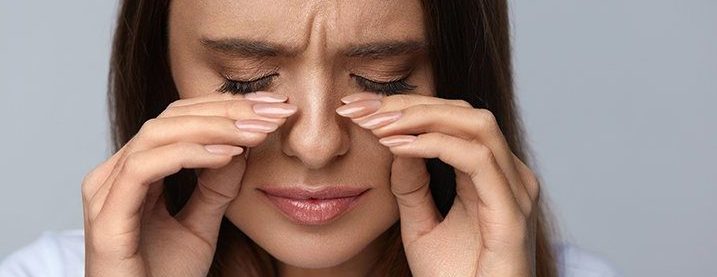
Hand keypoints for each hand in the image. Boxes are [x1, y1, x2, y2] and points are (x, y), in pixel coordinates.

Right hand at [81, 92, 295, 275]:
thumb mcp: (201, 225)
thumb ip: (217, 187)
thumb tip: (243, 145)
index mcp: (134, 172)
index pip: (180, 121)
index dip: (227, 108)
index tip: (273, 109)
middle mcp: (113, 175)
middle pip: (170, 118)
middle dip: (226, 110)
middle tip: (273, 111)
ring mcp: (105, 193)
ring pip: (158, 133)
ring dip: (214, 127)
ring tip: (257, 131)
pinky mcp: (107, 218)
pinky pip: (145, 168)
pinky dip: (189, 154)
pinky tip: (228, 155)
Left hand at [337, 93, 540, 276]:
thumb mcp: (421, 225)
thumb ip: (411, 186)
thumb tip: (394, 144)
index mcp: (492, 175)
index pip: (453, 119)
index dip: (406, 107)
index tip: (358, 109)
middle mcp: (509, 175)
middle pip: (463, 112)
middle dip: (408, 104)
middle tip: (360, 107)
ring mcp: (515, 191)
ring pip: (474, 123)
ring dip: (420, 117)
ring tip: (376, 124)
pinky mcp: (512, 212)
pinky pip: (476, 159)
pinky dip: (434, 145)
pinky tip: (398, 146)